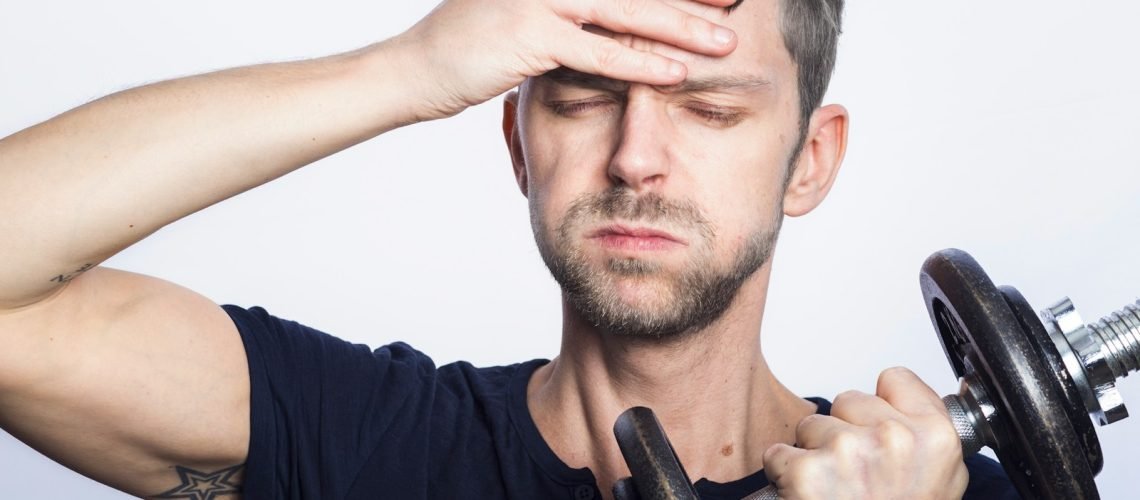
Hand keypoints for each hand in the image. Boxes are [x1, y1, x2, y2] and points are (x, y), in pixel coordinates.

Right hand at [393, 0, 739, 119]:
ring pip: (627, 11)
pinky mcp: (529, 35)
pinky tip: (676, 74)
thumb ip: (571, 8)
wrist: (416, 68)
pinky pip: (597, 52)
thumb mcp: (525, 10)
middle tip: (739, 1)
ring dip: (681, 27)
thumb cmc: (473, 43)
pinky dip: (639, 64)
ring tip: (725, 44)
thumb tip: (612, 13)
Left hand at [762, 367, 967, 499]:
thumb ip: (927, 433)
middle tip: (858, 476)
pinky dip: (784, 476)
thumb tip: (902, 397)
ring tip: (835, 492)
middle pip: (848, 400)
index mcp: (936, 438)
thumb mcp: (941, 481)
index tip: (881, 430)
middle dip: (845, 432)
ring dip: (814, 454)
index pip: (896, 378)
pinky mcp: (808, 472)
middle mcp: (896, 439)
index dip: (882, 405)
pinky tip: (809, 499)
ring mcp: (850, 452)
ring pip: (811, 425)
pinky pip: (779, 452)